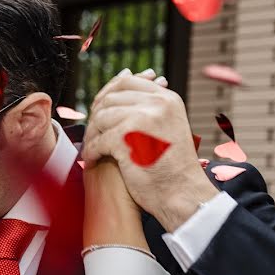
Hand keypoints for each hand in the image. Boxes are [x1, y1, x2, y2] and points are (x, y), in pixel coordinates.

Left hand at [84, 71, 218, 232]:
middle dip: (96, 117)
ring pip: (101, 118)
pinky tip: (92, 160)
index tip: (96, 110)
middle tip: (92, 134)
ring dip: (92, 135)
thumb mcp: (167, 126)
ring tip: (92, 148)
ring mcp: (143, 119)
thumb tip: (124, 81)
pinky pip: (98, 140)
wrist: (182, 193)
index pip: (126, 82)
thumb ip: (148, 108)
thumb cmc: (172, 166)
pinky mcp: (128, 138)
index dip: (106, 94)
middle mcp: (157, 104)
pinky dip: (91, 152)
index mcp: (167, 99)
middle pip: (110, 99)